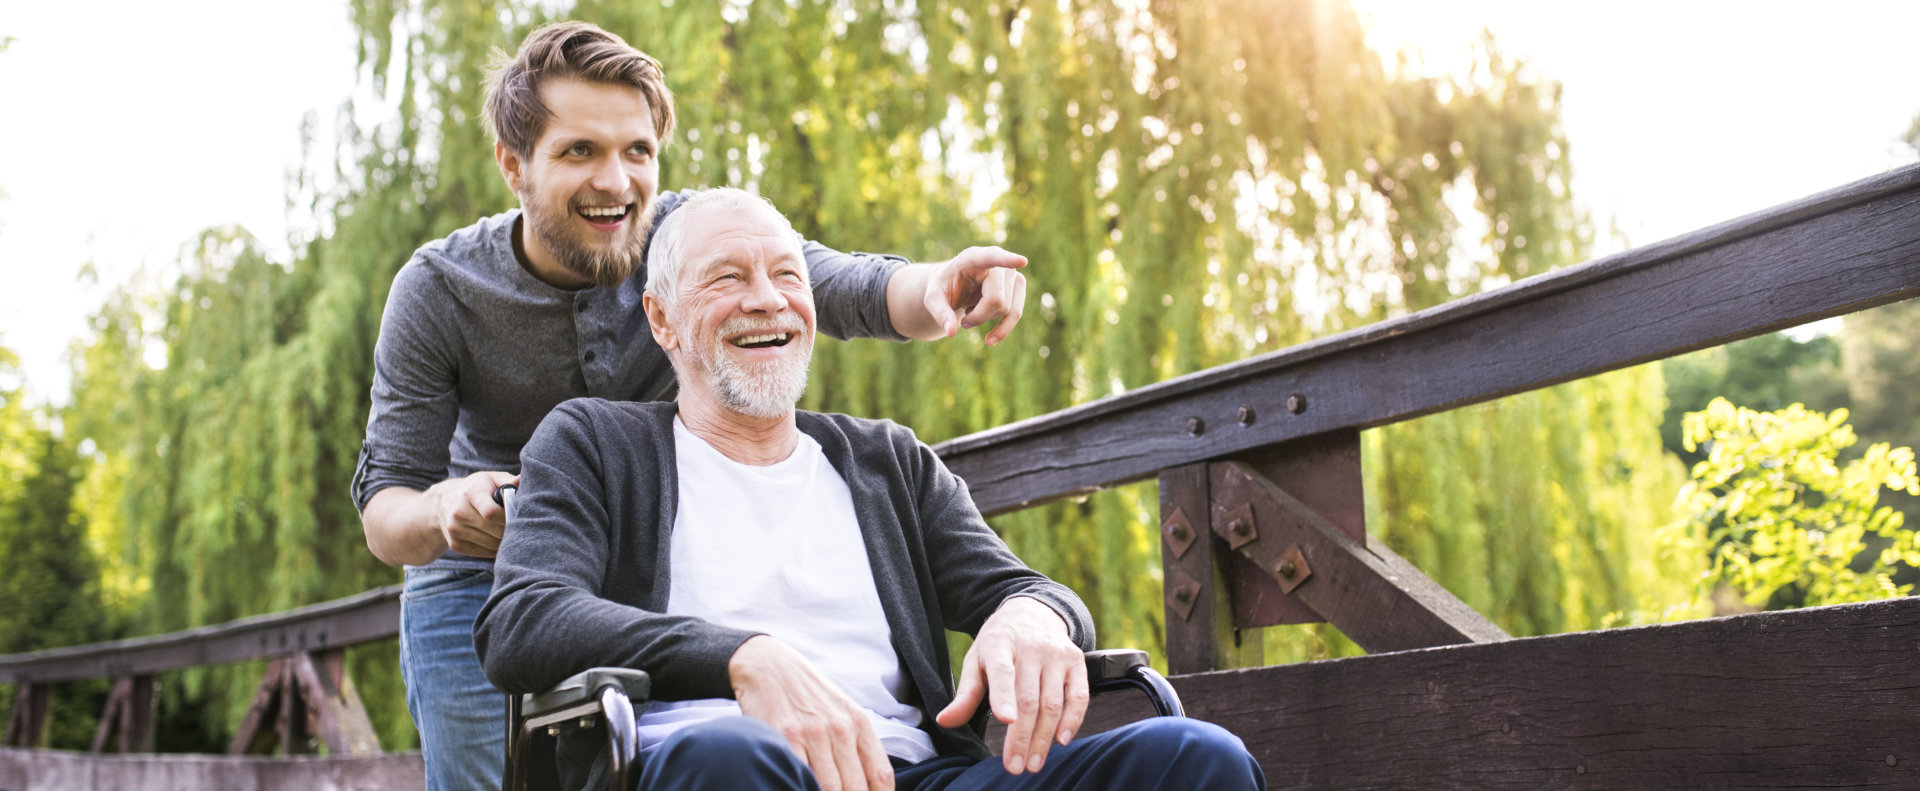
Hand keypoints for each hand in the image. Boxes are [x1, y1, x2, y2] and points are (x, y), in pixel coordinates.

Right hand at [428, 471, 517, 557]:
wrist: (444, 502)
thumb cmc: (476, 489)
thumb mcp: (490, 478)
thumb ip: (508, 481)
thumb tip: (522, 480)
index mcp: (471, 493)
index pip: (491, 512)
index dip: (508, 516)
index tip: (516, 514)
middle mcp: (459, 512)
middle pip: (493, 530)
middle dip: (510, 529)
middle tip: (519, 526)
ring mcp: (455, 530)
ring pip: (491, 544)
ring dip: (504, 541)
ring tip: (510, 532)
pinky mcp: (455, 544)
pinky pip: (484, 552)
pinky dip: (495, 549)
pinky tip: (498, 539)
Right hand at [731, 636, 894, 790]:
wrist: (769, 666)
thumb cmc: (808, 694)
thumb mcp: (842, 711)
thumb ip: (857, 745)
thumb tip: (870, 784)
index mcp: (859, 723)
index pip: (881, 775)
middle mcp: (840, 729)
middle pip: (856, 787)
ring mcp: (813, 734)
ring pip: (829, 788)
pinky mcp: (786, 737)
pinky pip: (800, 776)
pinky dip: (802, 786)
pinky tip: (801, 787)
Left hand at [921, 247, 1027, 345]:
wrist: (955, 287)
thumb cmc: (944, 288)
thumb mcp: (932, 299)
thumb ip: (939, 313)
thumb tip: (951, 331)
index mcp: (972, 258)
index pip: (991, 257)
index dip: (1006, 260)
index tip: (1022, 261)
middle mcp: (996, 262)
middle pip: (996, 299)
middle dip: (979, 317)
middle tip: (963, 320)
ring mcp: (1011, 273)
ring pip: (1007, 309)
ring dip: (987, 320)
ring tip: (971, 315)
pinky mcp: (1018, 286)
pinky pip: (1016, 314)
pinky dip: (1002, 329)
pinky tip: (990, 337)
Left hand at [934, 597, 1086, 774]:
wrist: (1032, 612)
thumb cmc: (999, 643)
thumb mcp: (976, 659)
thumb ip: (965, 693)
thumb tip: (945, 721)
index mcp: (999, 644)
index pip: (1002, 672)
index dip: (1004, 697)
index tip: (1006, 720)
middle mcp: (1031, 647)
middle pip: (1029, 698)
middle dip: (1021, 736)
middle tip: (1015, 766)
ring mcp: (1056, 654)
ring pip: (1052, 702)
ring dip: (1043, 737)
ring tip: (1033, 762)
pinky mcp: (1076, 661)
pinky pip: (1079, 696)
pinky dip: (1073, 720)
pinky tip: (1061, 740)